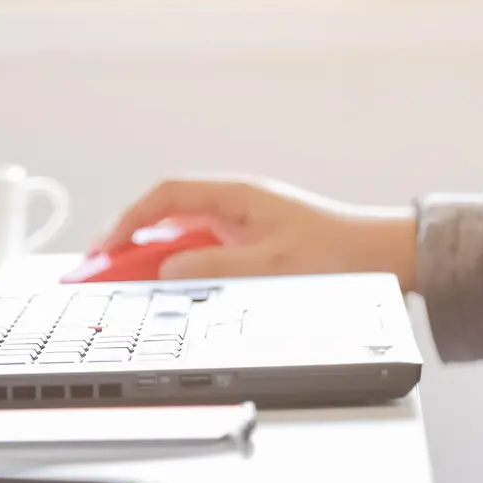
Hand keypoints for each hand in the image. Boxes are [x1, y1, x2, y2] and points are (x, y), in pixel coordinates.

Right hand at [96, 176, 417, 286]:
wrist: (382, 258)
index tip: (106, 246)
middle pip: (168, 216)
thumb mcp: (270, 266)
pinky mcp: (251, 244)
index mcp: (238, 196)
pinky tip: (166, 287)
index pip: (168, 195)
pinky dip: (178, 266)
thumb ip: (215, 265)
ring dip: (152, 257)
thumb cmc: (337, 253)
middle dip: (130, 241)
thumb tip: (168, 267)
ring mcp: (242, 224)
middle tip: (100, 271)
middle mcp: (236, 205)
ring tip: (123, 284)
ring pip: (182, 236)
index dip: (130, 218)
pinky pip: (202, 251)